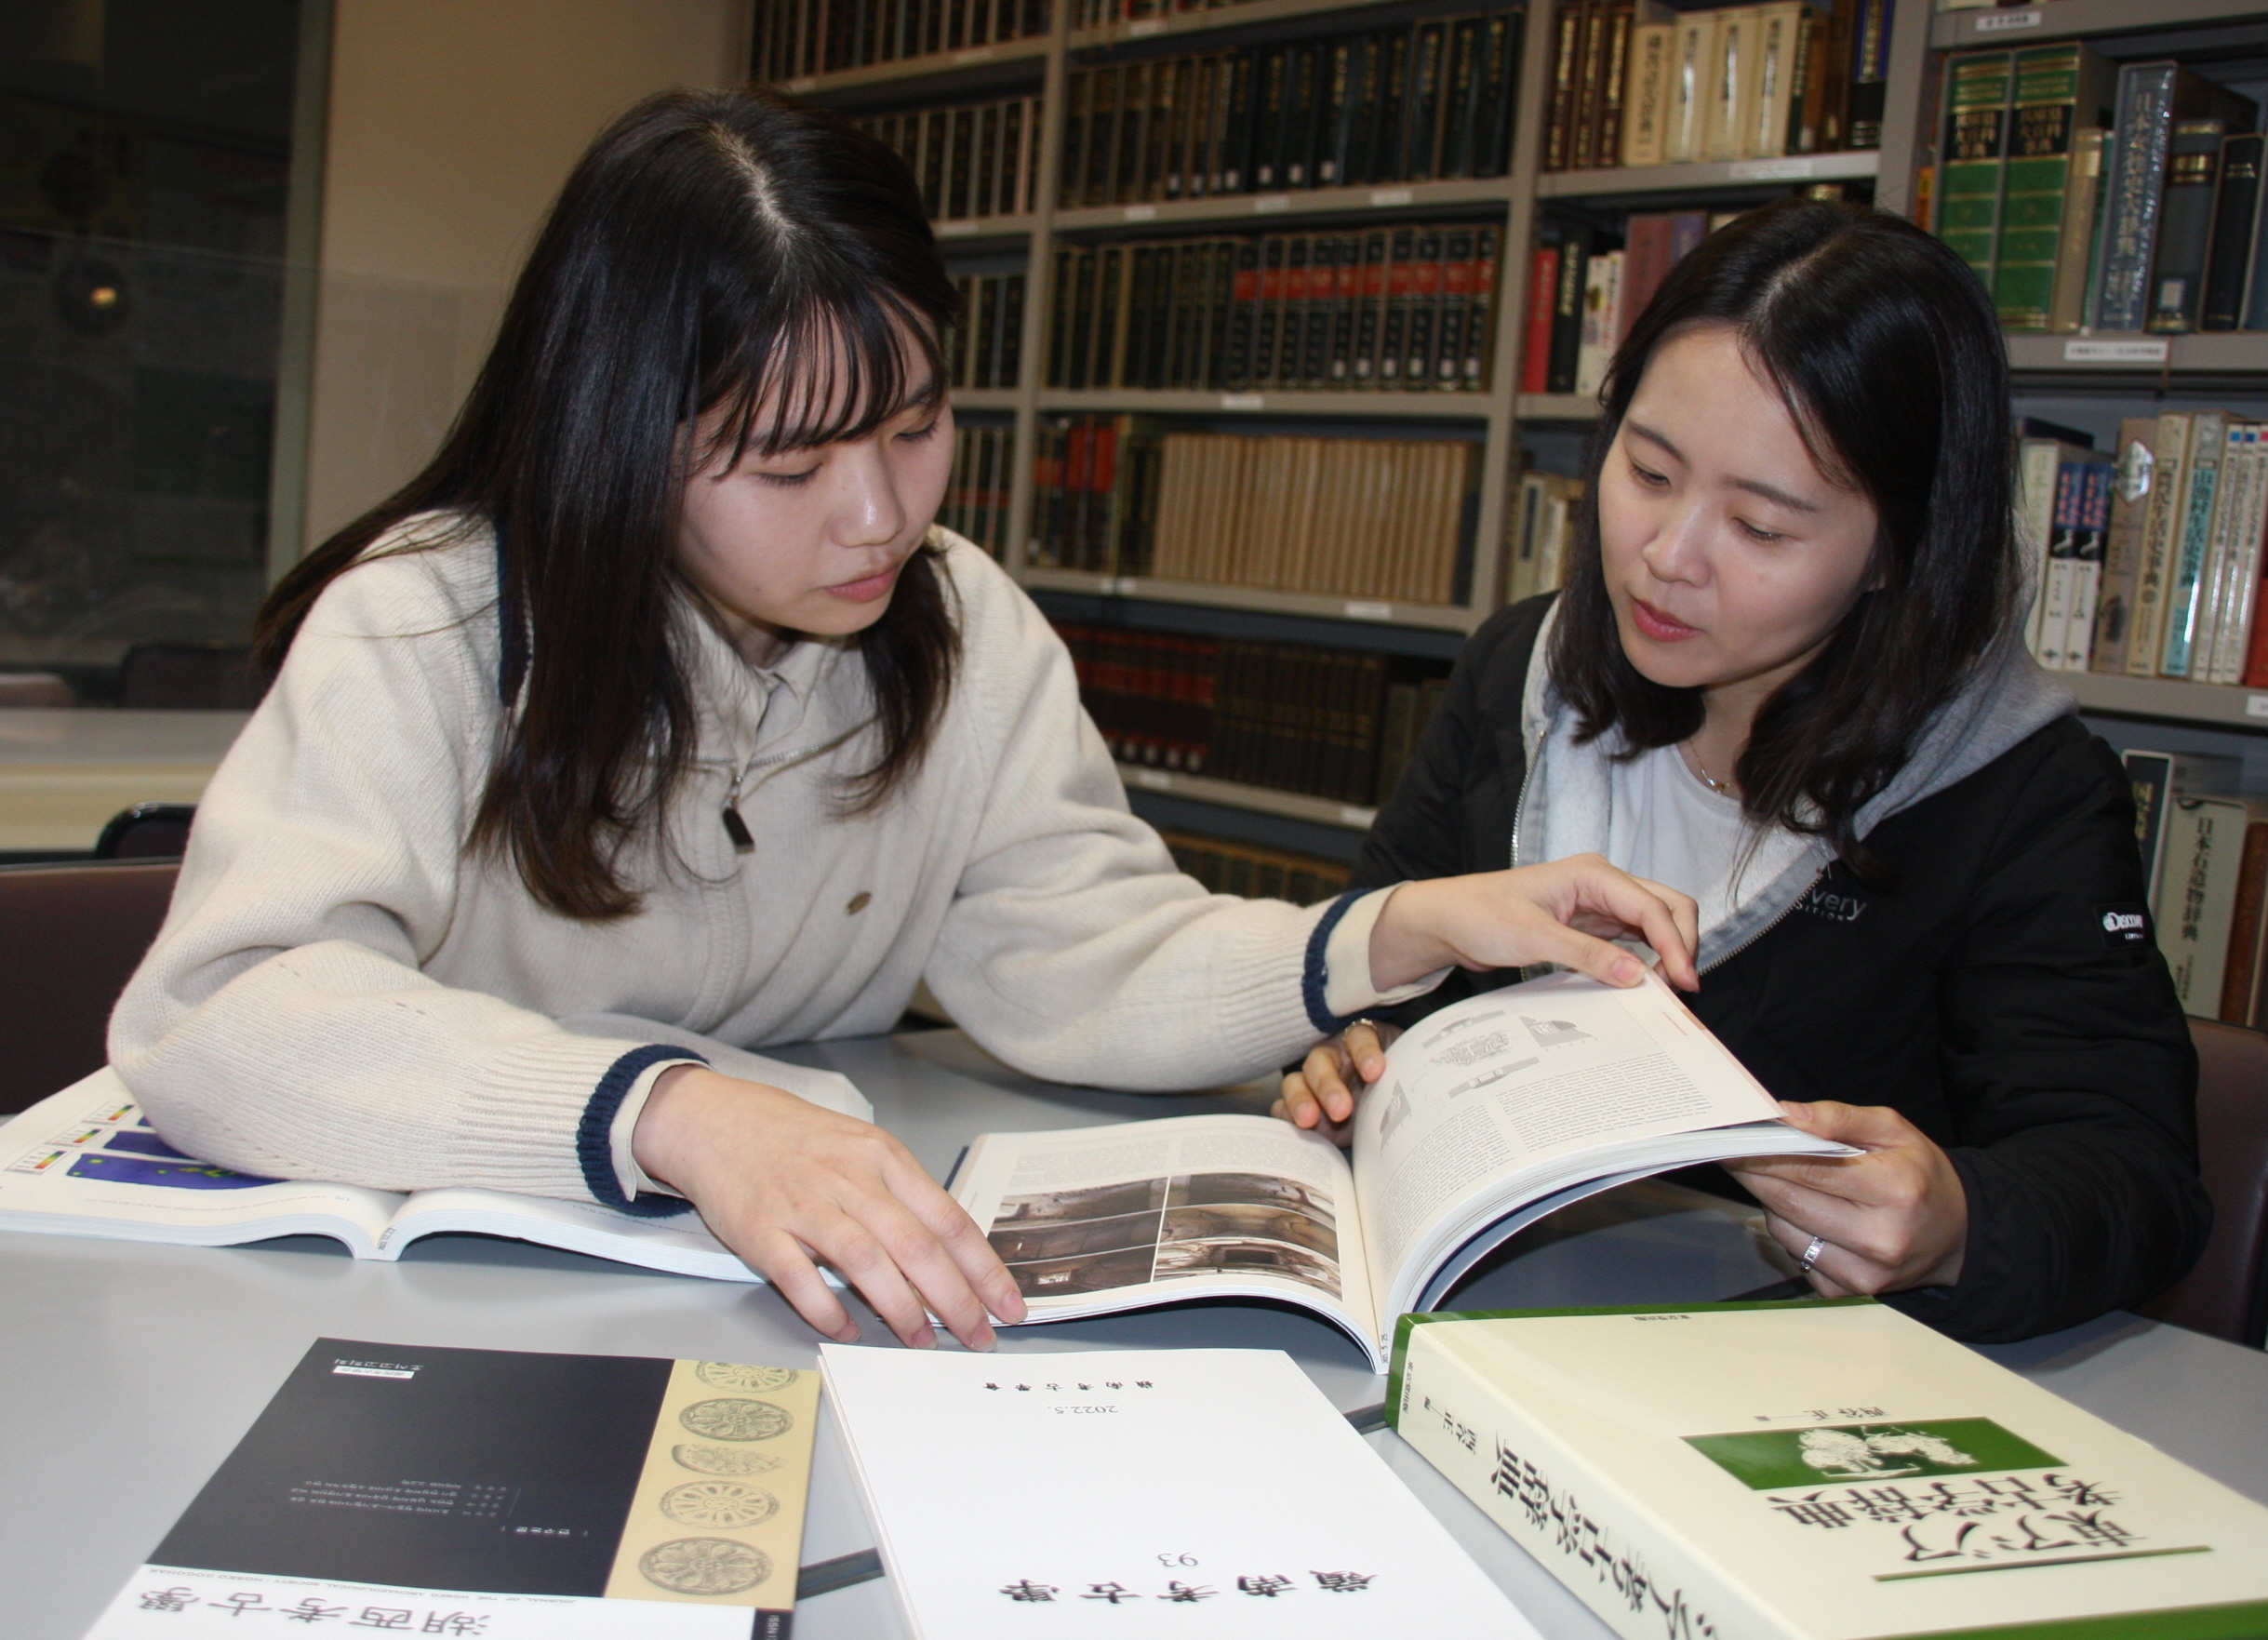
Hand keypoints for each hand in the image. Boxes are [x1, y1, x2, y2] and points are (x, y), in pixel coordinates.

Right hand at [632, 1066, 1026, 1348]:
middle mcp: (849, 1179)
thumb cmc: (795, 1139)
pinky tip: (847, 1330)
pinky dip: (826, 1309)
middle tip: (977, 1335)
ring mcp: (804, 1204)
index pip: (948, 1219)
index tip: (1008, 1304)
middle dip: (955, 1299)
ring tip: (922, 1340)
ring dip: (901, 1308)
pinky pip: (799, 1277)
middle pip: (916, 1245)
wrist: (716, 1120)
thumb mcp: (861, 1149)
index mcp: (883, 1158)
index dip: (983, 1269)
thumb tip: (950, 1254)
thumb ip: (901, 1196)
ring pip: (866, 1261)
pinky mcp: (759, 1229)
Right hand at [1274, 1019, 1400, 1143]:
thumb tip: (1440, 1093)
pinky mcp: (1300, 1105)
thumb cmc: (1397, 1084)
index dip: (1366, 1052)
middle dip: (1330, 1085)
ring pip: (1296, 1082)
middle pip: (1322, 1062)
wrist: (1386, 1108)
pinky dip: (1286, 1115)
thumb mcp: (1407, 1075)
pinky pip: (1283, 1106)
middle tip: (1342, 1109)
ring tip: (1309, 1121)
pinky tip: (1295, 1126)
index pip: (1361, 1037)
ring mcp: (1311, 1081)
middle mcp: (1333, 1058)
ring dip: (1301, 1100)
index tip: (1376, 1073)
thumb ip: (1412, 1080)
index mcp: (1361, 1043)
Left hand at [1369, 856, 1700, 992]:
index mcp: (1592, 874)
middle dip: (1681, 944)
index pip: (1652, 907)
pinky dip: (1642, 961)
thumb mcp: (1533, 938)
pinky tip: (1641, 986)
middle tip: (1682, 990)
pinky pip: (1628, 941)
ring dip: (1664, 954)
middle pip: (1665, 907)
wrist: (1444, 921)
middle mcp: (1601, 884)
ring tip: (1666, 994)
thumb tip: (1637, 975)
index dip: (1675, 944)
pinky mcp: (1587, 926)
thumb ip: (1587, 955)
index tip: (1684, 982)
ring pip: (1651, 925)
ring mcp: (1596, 905)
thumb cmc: (1479, 915)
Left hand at [1725, 1101, 1968, 1295]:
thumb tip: (1786, 1115)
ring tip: (1786, 1181)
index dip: (1764, 1153)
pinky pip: (1796, 1255)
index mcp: (1895, 1190)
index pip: (1810, 1169)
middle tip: (1736, 1153)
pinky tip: (1810, 1215)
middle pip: (1790, 1202)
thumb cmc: (1920, 1175)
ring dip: (1773, 1202)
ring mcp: (1865, 1273)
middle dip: (1755, 1174)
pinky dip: (1791, 1231)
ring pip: (1785, 1230)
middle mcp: (1881, 1238)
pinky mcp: (1849, 1291)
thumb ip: (1839, 1117)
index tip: (1735, 1140)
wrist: (1955, 1233)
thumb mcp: (1893, 1130)